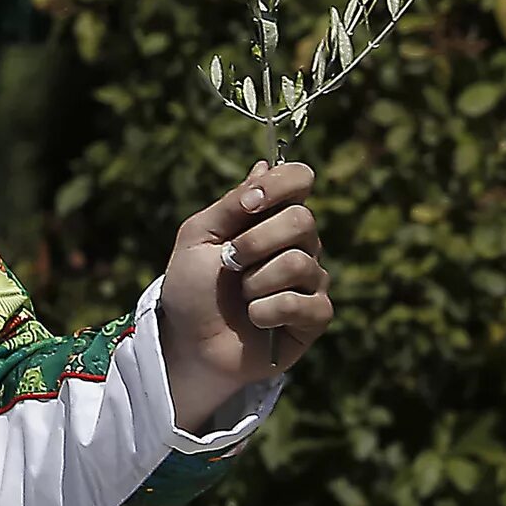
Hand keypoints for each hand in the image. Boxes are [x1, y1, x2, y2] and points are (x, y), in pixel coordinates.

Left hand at [158, 160, 332, 430]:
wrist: (189, 341)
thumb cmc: (192, 287)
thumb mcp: (198, 237)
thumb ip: (231, 204)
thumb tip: (263, 164)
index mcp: (268, 217)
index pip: (299, 179)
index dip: (283, 184)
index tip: (251, 204)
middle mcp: (297, 243)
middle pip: (302, 220)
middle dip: (255, 242)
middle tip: (230, 261)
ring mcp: (311, 279)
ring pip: (300, 262)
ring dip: (255, 282)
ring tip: (240, 296)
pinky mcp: (316, 315)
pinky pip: (303, 302)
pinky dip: (266, 310)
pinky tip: (254, 318)